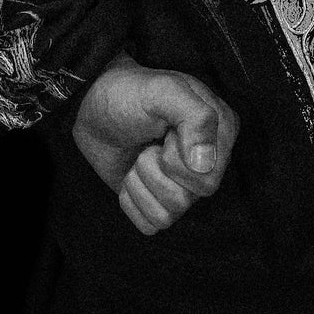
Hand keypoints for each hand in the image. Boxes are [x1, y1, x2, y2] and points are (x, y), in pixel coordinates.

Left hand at [73, 51, 239, 236]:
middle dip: (156, 171)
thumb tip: (205, 163)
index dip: (179, 160)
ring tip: (140, 153)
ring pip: (169, 213)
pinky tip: (132, 172)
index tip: (166, 131)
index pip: (210, 176)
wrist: (92, 107)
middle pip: (189, 199)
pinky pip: (151, 224)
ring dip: (142, 180)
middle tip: (152, 143)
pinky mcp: (159, 200)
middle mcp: (209, 161)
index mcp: (221, 131)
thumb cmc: (130, 93)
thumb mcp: (163, 90)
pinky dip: (132, 199)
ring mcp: (184, 183)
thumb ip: (195, 117)